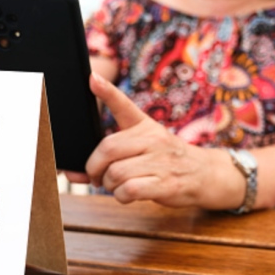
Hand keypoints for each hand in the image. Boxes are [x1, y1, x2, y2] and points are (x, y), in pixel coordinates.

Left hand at [86, 72, 218, 206]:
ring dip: (109, 185)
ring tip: (117, 185)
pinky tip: (127, 194)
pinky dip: (121, 196)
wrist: (203, 174)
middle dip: (94, 167)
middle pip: (107, 149)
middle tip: (97, 175)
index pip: (124, 105)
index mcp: (145, 126)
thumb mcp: (144, 147)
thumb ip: (108, 158)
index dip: (107, 92)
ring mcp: (160, 161)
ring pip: (115, 173)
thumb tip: (71, 174)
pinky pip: (129, 190)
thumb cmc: (164, 160)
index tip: (92, 78)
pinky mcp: (165, 183)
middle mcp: (152, 139)